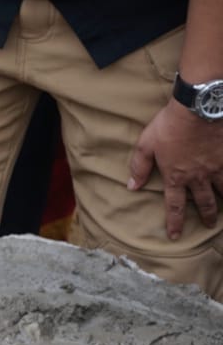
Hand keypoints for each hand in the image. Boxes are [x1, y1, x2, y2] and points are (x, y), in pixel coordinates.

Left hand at [128, 100, 222, 238]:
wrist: (198, 108)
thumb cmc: (169, 125)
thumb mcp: (146, 145)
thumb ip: (139, 167)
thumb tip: (131, 186)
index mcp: (176, 176)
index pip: (174, 206)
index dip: (174, 222)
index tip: (175, 236)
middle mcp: (198, 177)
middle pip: (204, 202)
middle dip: (206, 216)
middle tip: (209, 225)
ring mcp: (217, 167)